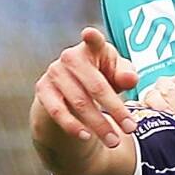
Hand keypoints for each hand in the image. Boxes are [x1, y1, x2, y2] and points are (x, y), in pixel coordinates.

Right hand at [34, 27, 139, 146]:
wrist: (69, 90)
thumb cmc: (101, 77)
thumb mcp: (116, 74)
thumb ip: (125, 74)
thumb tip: (131, 79)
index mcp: (92, 49)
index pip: (94, 42)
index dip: (92, 38)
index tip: (90, 33)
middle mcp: (70, 58)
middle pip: (96, 86)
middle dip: (115, 110)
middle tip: (131, 129)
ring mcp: (54, 73)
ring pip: (79, 102)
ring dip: (99, 124)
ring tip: (113, 141)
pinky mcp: (43, 90)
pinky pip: (58, 111)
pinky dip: (72, 125)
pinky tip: (86, 137)